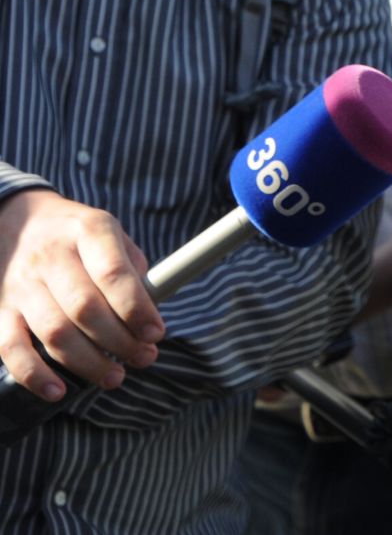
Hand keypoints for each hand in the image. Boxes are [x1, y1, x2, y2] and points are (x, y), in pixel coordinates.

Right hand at [0, 189, 160, 399]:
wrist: (14, 220)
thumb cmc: (75, 234)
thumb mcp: (109, 232)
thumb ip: (130, 268)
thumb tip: (148, 312)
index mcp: (87, 231)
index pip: (113, 274)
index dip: (137, 308)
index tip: (156, 332)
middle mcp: (51, 257)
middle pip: (85, 308)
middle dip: (120, 341)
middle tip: (144, 357)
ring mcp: (21, 285)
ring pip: (54, 332)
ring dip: (88, 363)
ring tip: (114, 377)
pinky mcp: (0, 310)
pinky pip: (12, 348)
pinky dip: (34, 375)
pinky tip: (58, 391)